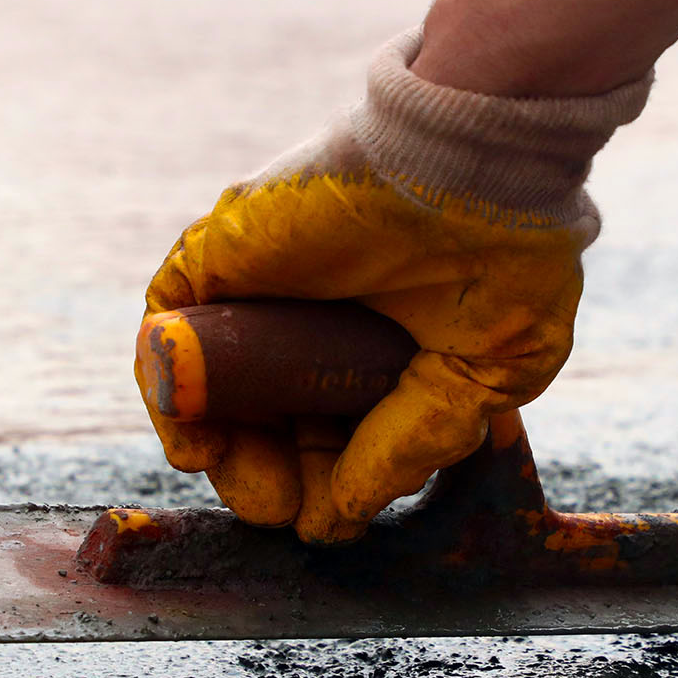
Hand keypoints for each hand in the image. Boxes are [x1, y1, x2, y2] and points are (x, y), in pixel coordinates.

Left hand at [138, 30, 647, 542]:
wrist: (480, 158)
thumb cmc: (510, 252)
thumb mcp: (484, 375)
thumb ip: (411, 445)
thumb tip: (340, 518)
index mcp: (380, 351)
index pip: (328, 434)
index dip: (323, 484)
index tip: (329, 515)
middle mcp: (315, 322)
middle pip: (261, 422)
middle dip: (264, 477)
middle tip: (280, 506)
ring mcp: (264, 289)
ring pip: (211, 388)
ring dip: (214, 449)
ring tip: (243, 480)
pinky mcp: (222, 256)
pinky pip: (168, 333)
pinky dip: (171, 391)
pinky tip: (198, 439)